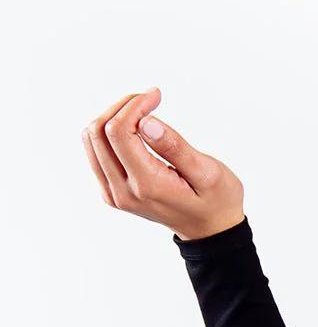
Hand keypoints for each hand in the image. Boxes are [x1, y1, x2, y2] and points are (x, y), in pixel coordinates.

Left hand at [82, 87, 245, 240]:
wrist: (209, 230)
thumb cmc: (216, 199)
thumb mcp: (208, 173)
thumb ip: (176, 148)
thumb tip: (146, 122)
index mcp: (147, 185)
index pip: (119, 132)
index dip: (134, 106)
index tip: (156, 96)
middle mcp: (122, 192)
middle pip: (99, 132)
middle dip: (122, 107)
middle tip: (150, 99)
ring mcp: (113, 194)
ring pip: (91, 140)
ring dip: (113, 117)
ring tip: (142, 111)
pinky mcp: (111, 192)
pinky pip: (96, 152)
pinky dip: (110, 132)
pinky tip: (135, 129)